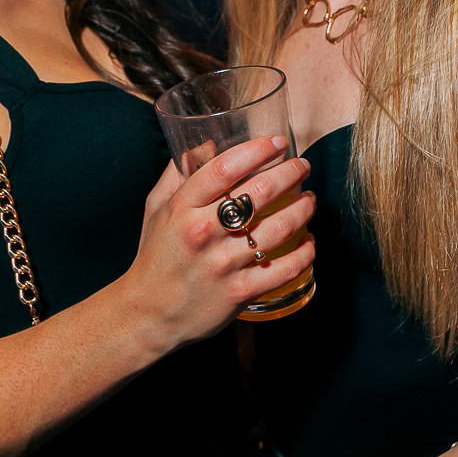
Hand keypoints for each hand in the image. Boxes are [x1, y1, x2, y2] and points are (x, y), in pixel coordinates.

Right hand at [130, 135, 314, 348]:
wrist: (148, 313)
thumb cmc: (156, 255)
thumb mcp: (157, 207)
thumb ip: (179, 173)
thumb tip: (207, 143)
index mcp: (182, 207)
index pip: (225, 168)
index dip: (257, 150)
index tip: (278, 143)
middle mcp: (203, 232)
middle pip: (259, 193)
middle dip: (290, 174)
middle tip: (303, 166)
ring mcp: (222, 264)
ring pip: (278, 228)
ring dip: (303, 209)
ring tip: (310, 200)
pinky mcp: (239, 293)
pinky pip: (283, 270)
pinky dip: (304, 254)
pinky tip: (309, 242)